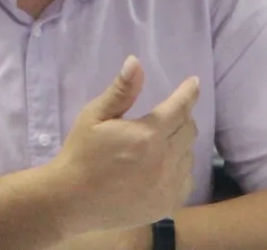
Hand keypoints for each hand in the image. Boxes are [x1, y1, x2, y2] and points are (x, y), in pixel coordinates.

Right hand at [50, 55, 199, 236]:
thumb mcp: (94, 116)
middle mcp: (163, 160)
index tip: (195, 83)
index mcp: (146, 135)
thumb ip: (121, 91)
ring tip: (160, 142)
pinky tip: (162, 166)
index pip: (179, 108)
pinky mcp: (167, 205)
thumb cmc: (81, 153)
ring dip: (180, 142)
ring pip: (189, 154)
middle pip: (189, 130)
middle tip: (170, 113)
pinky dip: (179, 168)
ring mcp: (167, 186)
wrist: (71, 201)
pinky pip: (186, 179)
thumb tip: (136, 62)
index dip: (189, 93)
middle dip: (183, 116)